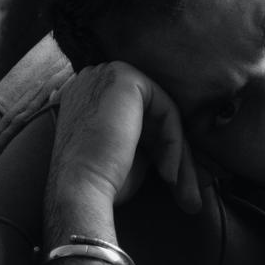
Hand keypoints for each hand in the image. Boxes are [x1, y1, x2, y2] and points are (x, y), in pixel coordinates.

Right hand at [48, 63, 201, 216]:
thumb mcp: (129, 152)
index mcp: (89, 95)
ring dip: (177, 151)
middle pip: (152, 113)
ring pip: (163, 112)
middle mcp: (94, 78)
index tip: (169, 181)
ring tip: (179, 186)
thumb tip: (179, 140)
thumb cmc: (100, 180)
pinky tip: (168, 173)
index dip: (158, 148)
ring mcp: (107, 74)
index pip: (138, 117)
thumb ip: (148, 135)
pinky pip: (166, 109)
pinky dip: (173, 142)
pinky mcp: (125, 78)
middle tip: (184, 190)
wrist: (80, 188)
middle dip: (172, 150)